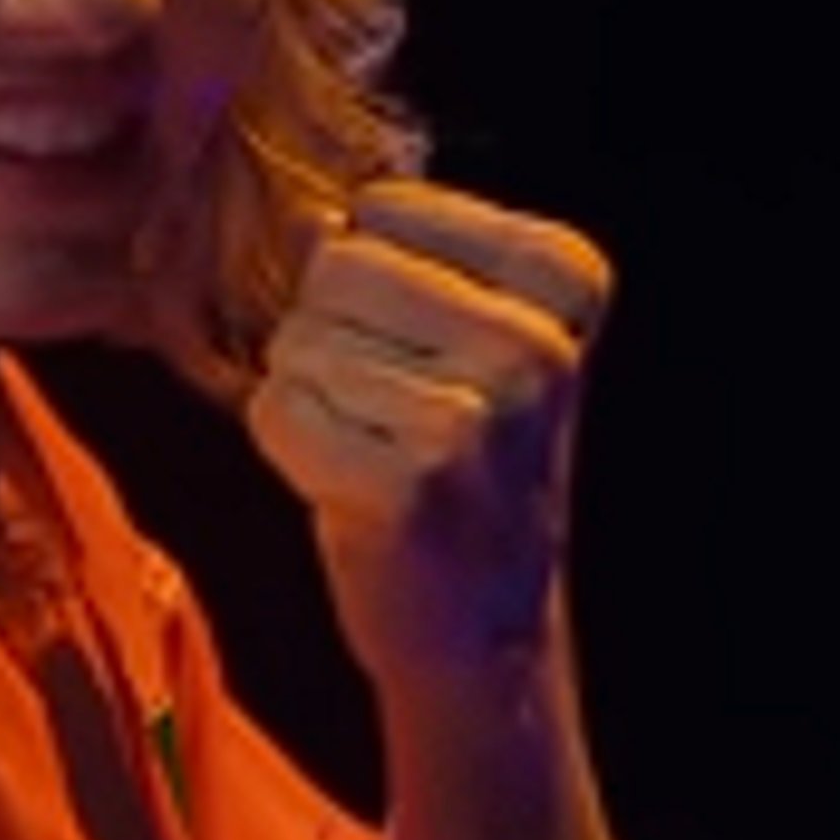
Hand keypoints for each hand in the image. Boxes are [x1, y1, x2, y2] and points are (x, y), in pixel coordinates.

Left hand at [246, 179, 614, 682]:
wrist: (488, 629)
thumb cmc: (462, 469)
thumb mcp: (474, 341)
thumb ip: (403, 260)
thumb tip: (311, 217)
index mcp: (563, 280)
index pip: (383, 210)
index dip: (367, 281)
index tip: (423, 354)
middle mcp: (534, 344)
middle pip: (336, 267)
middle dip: (328, 334)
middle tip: (382, 410)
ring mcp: (477, 417)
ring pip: (299, 343)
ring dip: (310, 398)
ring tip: (373, 452)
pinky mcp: (411, 485)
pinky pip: (277, 411)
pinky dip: (288, 449)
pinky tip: (348, 487)